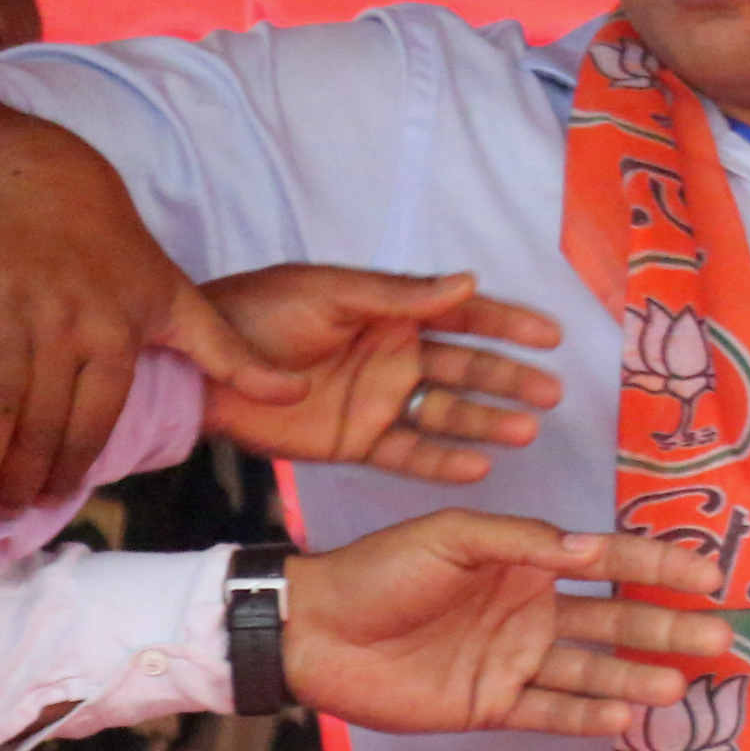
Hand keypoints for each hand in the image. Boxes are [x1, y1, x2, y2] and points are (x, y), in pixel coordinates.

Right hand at [0, 111, 302, 513]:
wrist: (35, 177)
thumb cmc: (106, 241)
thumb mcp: (174, 294)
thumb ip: (228, 353)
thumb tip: (295, 395)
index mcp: (117, 334)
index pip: (96, 421)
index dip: (73, 465)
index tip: (57, 494)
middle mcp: (65, 331)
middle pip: (44, 426)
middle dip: (27, 476)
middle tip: (14, 507)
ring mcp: (13, 319)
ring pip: (2, 409)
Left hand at [197, 266, 565, 483]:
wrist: (197, 371)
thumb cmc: (258, 314)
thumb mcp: (331, 294)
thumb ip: (401, 296)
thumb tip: (470, 282)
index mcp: (390, 313)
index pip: (462, 317)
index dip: (507, 325)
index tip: (550, 337)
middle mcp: (394, 356)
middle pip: (466, 369)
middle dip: (509, 379)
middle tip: (551, 395)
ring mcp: (378, 401)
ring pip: (447, 413)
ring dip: (487, 422)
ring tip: (526, 433)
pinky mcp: (356, 441)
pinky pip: (408, 453)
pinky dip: (442, 462)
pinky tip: (478, 468)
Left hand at [283, 514, 728, 738]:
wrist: (313, 630)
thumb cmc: (381, 569)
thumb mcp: (454, 537)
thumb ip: (526, 542)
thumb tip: (595, 549)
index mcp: (528, 562)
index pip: (609, 563)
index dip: (660, 568)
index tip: (709, 575)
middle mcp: (532, 612)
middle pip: (615, 621)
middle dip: (668, 628)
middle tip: (721, 638)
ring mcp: (514, 661)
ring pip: (591, 670)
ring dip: (636, 677)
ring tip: (680, 686)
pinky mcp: (490, 705)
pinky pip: (549, 711)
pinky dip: (586, 716)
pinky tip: (625, 717)